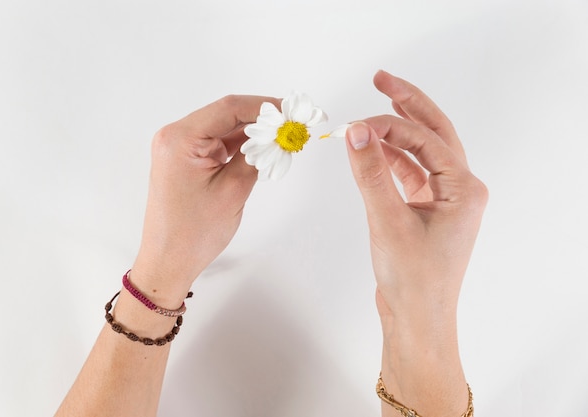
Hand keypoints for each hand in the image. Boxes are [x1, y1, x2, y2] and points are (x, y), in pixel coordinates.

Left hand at [130, 95, 278, 299]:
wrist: (169, 261)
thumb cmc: (194, 232)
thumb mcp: (233, 189)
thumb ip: (256, 155)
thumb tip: (278, 134)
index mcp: (179, 139)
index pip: (229, 108)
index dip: (265, 106)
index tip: (292, 112)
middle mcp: (175, 137)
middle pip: (226, 115)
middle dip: (262, 120)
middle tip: (294, 126)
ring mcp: (180, 149)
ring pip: (225, 130)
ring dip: (254, 134)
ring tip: (284, 139)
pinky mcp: (187, 160)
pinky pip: (218, 144)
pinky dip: (242, 146)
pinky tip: (264, 150)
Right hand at [345, 70, 486, 414]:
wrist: (416, 319)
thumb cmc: (412, 279)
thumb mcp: (388, 220)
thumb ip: (371, 173)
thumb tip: (355, 131)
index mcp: (464, 189)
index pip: (426, 140)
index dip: (390, 126)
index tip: (355, 124)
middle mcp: (460, 190)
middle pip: (434, 134)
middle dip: (408, 106)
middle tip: (381, 79)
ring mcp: (444, 201)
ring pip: (421, 153)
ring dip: (396, 135)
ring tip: (371, 112)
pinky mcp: (426, 212)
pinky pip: (410, 174)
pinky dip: (390, 161)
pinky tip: (372, 151)